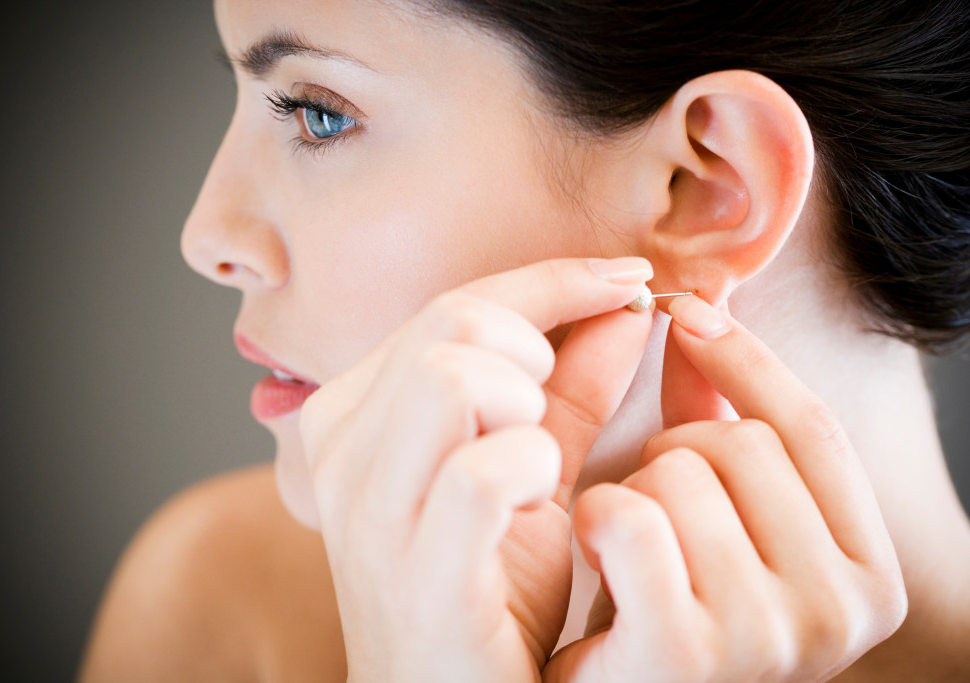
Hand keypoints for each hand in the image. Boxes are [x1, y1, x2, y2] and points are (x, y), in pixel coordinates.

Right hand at [298, 257, 655, 681]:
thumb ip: (570, 387)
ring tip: (537, 460)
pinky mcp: (414, 572)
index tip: (627, 278)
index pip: (454, 304)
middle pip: (450, 324)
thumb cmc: (488, 593)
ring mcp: (369, 512)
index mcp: (355, 414)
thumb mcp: (528, 473)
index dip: (554, 280)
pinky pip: (484, 472)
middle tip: (552, 408)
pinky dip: (533, 471)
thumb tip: (623, 307)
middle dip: (532, 346)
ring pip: (450, 376)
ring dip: (525, 406)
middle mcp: (342, 451)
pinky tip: (537, 505)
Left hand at [545, 295, 906, 681]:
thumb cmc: (659, 605)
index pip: (814, 429)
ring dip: (631, 494)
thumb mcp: (711, 510)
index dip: (746, 359)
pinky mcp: (690, 653)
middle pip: (743, 442)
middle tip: (652, 513)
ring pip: (681, 470)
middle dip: (672, 454)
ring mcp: (773, 637)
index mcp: (870, 576)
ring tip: (627, 554)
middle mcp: (842, 613)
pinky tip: (598, 562)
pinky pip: (634, 518)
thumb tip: (702, 307)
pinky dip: (598, 523)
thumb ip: (716, 414)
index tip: (687, 310)